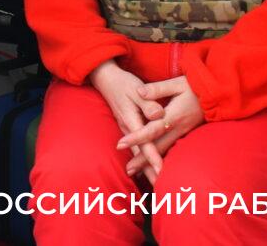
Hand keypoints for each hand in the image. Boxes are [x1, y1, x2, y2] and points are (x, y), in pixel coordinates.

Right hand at [88, 60, 165, 177]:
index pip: (145, 142)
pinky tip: (145, 168)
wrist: (105, 79)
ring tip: (156, 183)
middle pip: (140, 154)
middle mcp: (127, 128)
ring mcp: (126, 129)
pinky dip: (141, 159)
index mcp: (132, 119)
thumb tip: (160, 115)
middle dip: (149, 171)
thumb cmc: (123, 83)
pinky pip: (135, 147)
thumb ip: (149, 103)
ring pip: (137, 152)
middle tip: (161, 187)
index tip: (161, 171)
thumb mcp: (137, 89)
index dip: (153, 157)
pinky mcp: (127, 128)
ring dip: (145, 168)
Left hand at [117, 76, 204, 181]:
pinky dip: (162, 157)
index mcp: (174, 116)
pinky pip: (172, 148)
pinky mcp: (186, 133)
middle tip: (128, 171)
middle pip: (158, 147)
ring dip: (152, 162)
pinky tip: (154, 163)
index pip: (151, 130)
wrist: (219, 94)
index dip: (136, 137)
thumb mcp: (176, 83)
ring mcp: (184, 132)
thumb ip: (157, 89)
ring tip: (138, 172)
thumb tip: (139, 92)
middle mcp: (179, 128)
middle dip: (143, 160)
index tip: (120, 144)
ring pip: (165, 150)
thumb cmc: (196, 86)